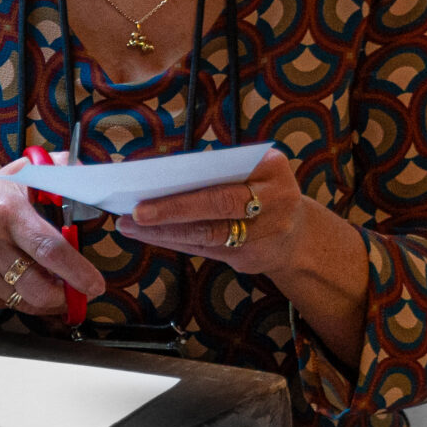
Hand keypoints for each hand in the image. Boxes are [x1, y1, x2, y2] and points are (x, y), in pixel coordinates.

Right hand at [0, 159, 107, 312]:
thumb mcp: (15, 175)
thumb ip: (56, 170)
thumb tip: (89, 175)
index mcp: (6, 210)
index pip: (50, 247)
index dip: (77, 271)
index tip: (94, 284)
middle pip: (37, 286)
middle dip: (64, 298)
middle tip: (77, 295)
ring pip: (23, 301)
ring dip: (46, 302)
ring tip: (54, 290)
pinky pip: (5, 304)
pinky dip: (20, 300)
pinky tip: (22, 286)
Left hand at [117, 152, 301, 274]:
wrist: (296, 237)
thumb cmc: (259, 196)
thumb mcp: (252, 175)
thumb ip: (218, 174)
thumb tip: (158, 175)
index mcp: (271, 168)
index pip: (226, 171)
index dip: (191, 178)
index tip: (154, 178)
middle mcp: (274, 199)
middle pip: (219, 204)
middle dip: (174, 208)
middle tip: (137, 211)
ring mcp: (265, 232)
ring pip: (207, 232)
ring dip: (164, 230)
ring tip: (129, 224)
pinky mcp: (249, 258)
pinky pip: (203, 249)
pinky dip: (173, 241)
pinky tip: (147, 235)